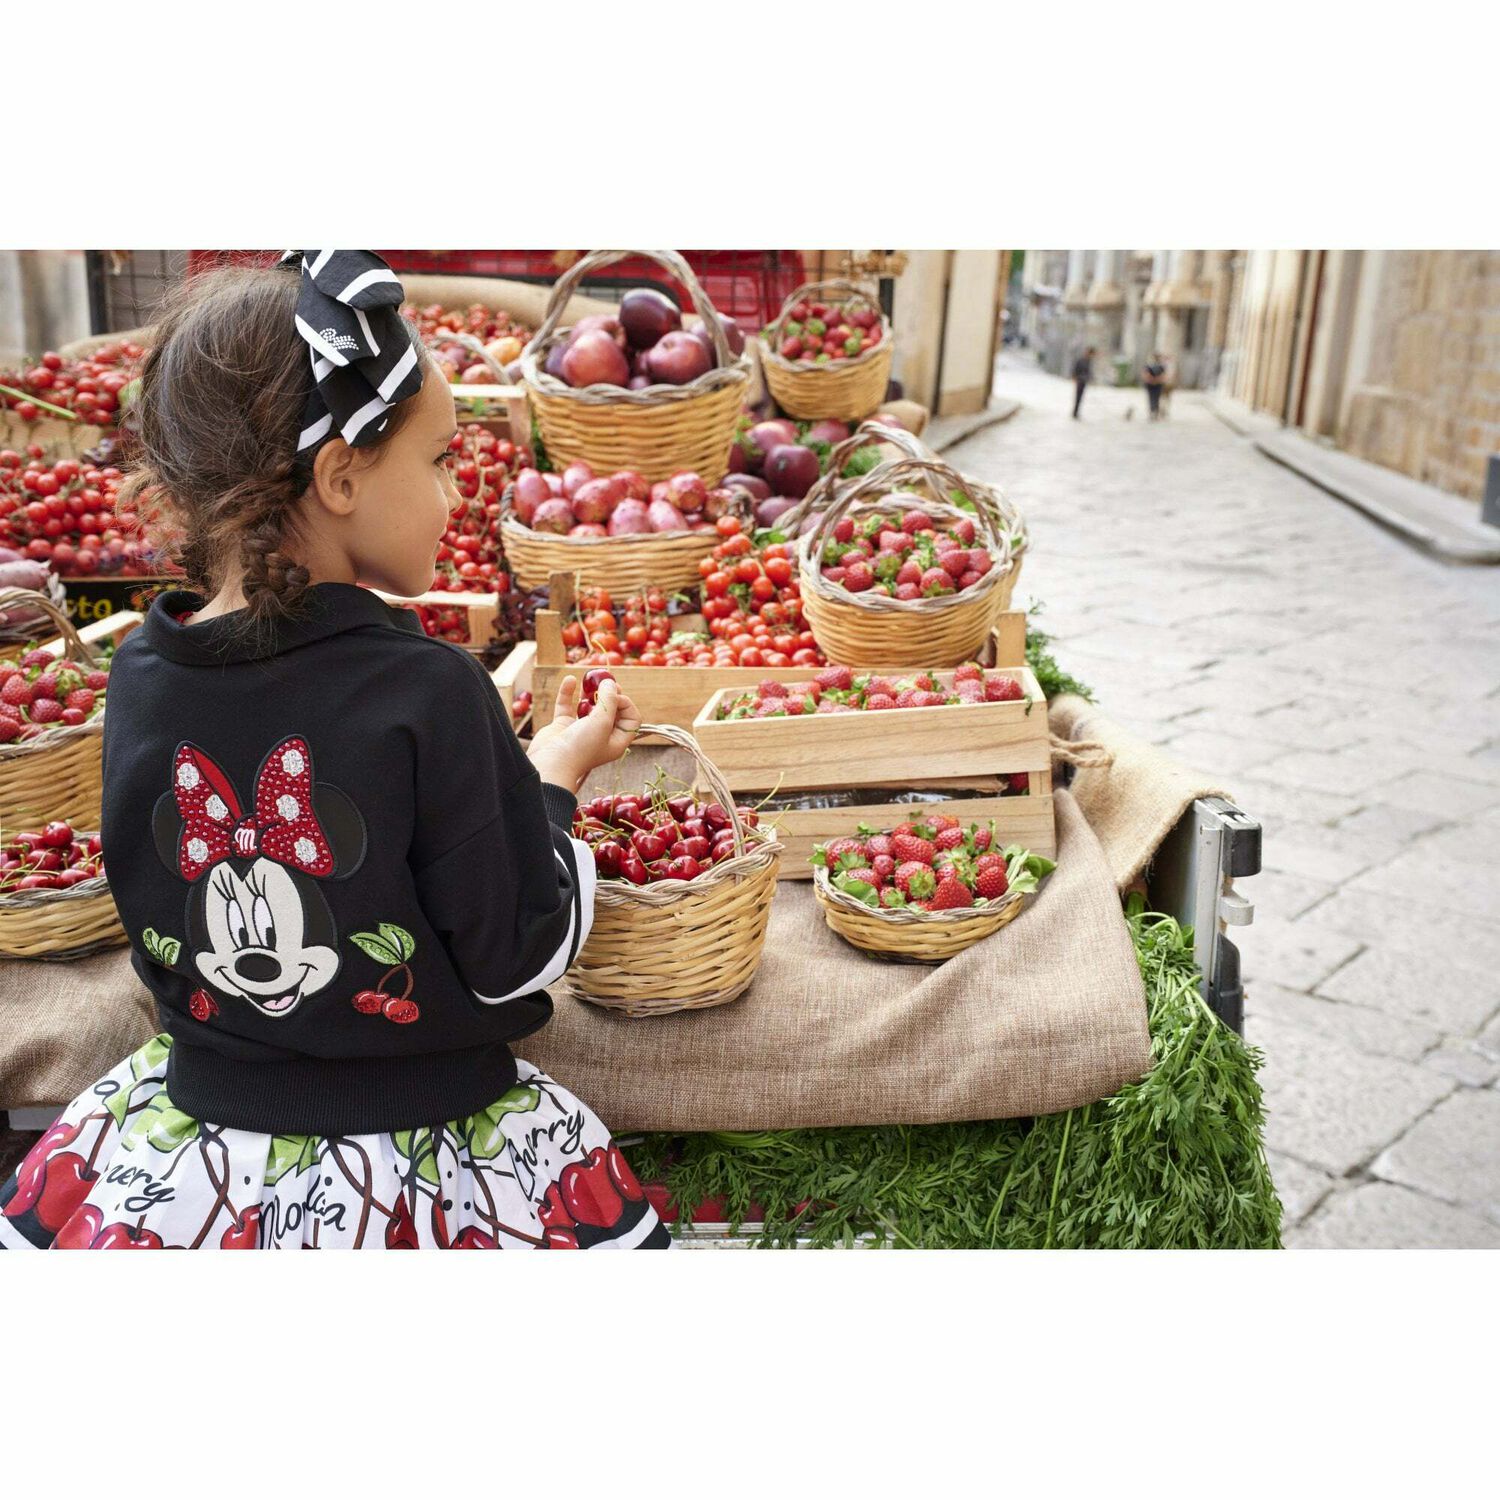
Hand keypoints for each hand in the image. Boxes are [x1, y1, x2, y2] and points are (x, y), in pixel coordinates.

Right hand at [526, 676, 640, 794]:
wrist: (550, 764)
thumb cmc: (581, 748)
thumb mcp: (602, 722)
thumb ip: (609, 700)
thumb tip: (610, 682)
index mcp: (617, 741)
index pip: (631, 719)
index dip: (626, 704)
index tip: (614, 697)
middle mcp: (601, 736)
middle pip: (611, 710)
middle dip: (609, 694)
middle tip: (604, 682)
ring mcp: (581, 731)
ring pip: (589, 707)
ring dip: (589, 692)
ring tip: (589, 679)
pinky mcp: (563, 726)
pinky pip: (567, 706)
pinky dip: (568, 693)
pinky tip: (570, 679)